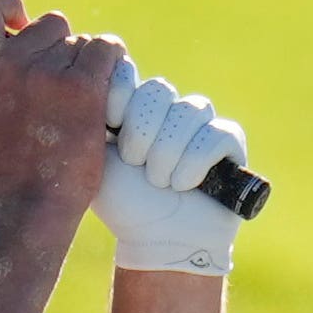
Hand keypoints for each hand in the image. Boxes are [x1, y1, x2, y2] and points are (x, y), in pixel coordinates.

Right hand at [0, 0, 129, 221]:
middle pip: (53, 24)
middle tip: (63, 90)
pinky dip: (114, 67)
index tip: (21, 20)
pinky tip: (105, 96)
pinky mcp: (82, 87)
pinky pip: (107, 50)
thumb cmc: (15, 161)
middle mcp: (11, 63)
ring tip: (81, 105)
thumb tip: (21, 29)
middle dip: (64, 49)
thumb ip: (0, 69)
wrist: (30, 201)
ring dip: (90, 65)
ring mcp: (47, 73)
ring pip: (84, 42)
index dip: (7, 5)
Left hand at [93, 61, 248, 275]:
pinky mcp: (229, 141)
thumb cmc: (123, 203)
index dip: (120, 93)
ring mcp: (199, 122)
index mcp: (132, 107)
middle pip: (158, 89)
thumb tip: (83, 85)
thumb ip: (89, 122)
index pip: (127, 72)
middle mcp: (167, 108)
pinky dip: (195, 162)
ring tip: (159, 182)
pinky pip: (216, 134)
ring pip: (189, 110)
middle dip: (142, 129)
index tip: (110, 124)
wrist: (158, 240)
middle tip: (134, 162)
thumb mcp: (94, 161)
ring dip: (167, 152)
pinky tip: (183, 185)